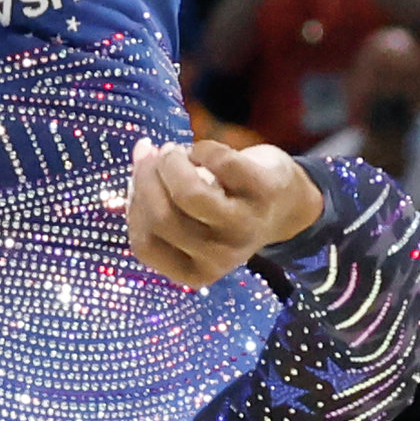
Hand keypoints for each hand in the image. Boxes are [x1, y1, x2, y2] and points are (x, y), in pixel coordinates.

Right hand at [120, 137, 319, 288]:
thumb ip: (157, 203)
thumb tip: (140, 158)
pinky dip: (202, 149)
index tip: (135, 179)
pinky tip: (204, 151)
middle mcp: (220, 257)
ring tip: (172, 151)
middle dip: (146, 177)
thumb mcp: (188, 223)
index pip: (144, 243)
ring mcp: (244, 226)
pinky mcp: (263, 192)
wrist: (287, 204)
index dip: (132, 205)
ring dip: (171, 162)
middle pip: (162, 216)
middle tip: (150, 154)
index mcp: (194, 272)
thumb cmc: (223, 210)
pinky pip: (219, 162)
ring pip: (189, 193)